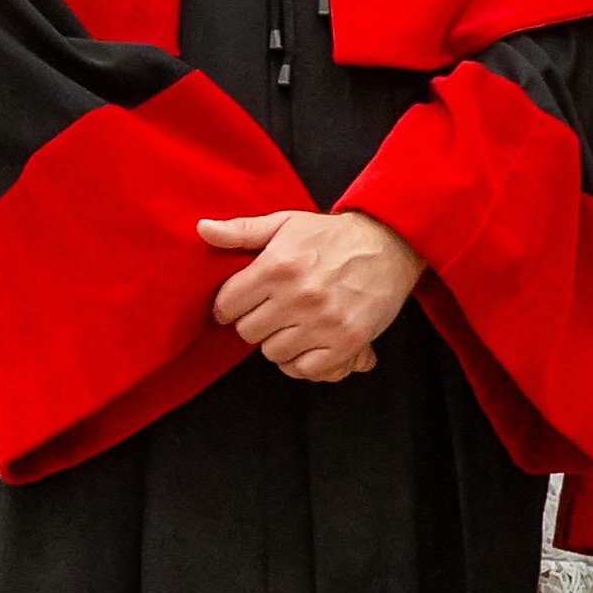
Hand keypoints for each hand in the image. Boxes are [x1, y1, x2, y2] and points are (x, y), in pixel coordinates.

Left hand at [197, 210, 426, 381]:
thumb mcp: (285, 223)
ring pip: (274, 353)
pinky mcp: (348, 341)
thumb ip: (242, 230)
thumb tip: (202, 229)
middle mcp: (299, 296)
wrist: (389, 244)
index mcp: (278, 265)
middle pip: (248, 332)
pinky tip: (310, 344)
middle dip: (255, 323)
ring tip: (293, 326)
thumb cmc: (332, 236)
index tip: (242, 303)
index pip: (227, 304)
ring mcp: (324, 321)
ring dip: (280, 342)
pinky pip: (307, 369)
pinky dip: (304, 362)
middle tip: (273, 311)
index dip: (230, 305)